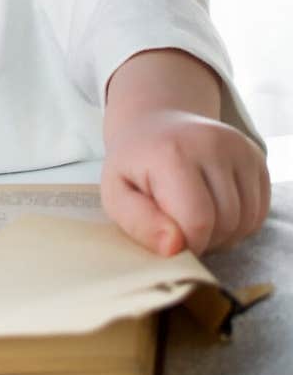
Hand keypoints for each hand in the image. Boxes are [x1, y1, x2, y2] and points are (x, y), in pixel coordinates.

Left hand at [100, 109, 270, 256]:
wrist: (154, 125)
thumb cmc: (133, 167)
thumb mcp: (116, 195)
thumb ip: (139, 223)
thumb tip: (174, 248)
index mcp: (172, 153)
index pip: (197, 221)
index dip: (186, 244)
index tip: (170, 240)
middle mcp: (211, 143)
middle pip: (226, 223)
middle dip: (205, 239)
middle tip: (180, 228)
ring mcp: (238, 146)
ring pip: (246, 221)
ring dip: (224, 235)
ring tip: (195, 219)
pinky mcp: (255, 154)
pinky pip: (259, 212)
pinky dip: (240, 223)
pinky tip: (214, 209)